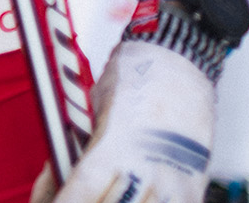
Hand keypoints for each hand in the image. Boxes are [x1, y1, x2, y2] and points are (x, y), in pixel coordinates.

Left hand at [45, 38, 213, 202]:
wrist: (180, 60)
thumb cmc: (132, 79)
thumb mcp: (94, 110)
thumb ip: (78, 149)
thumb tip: (55, 180)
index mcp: (113, 145)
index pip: (80, 192)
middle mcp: (144, 168)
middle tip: (74, 199)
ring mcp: (172, 181)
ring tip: (109, 195)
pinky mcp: (194, 187)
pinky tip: (134, 198)